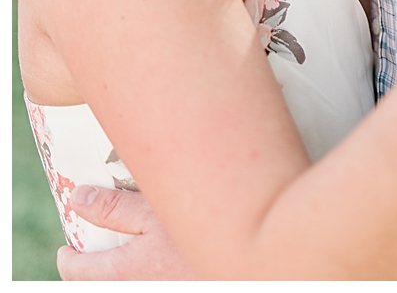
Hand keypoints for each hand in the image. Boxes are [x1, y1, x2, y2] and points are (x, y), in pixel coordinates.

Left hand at [58, 188, 193, 279]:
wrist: (245, 255)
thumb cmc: (198, 231)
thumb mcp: (153, 211)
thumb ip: (113, 208)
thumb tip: (78, 198)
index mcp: (119, 273)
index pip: (76, 272)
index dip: (68, 258)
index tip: (67, 247)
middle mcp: (133, 289)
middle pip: (97, 284)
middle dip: (91, 267)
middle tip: (96, 246)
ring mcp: (154, 289)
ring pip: (123, 284)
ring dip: (119, 270)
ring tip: (129, 249)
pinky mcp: (175, 284)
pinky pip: (146, 281)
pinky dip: (143, 271)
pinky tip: (161, 253)